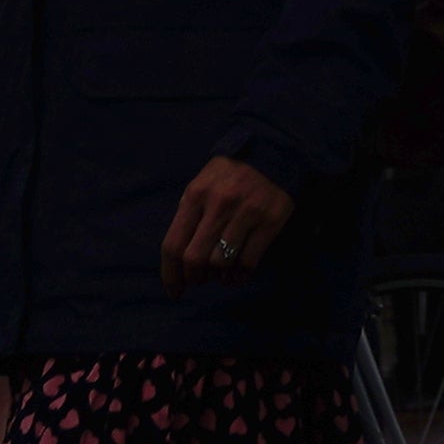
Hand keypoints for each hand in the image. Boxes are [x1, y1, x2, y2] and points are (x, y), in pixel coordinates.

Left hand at [161, 154, 294, 291]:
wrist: (272, 152)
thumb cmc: (229, 174)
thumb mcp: (202, 184)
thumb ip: (189, 215)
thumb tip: (179, 258)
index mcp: (196, 195)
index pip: (173, 244)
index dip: (170, 274)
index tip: (174, 290)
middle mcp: (219, 204)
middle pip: (195, 258)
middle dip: (194, 278)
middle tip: (199, 280)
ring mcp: (246, 213)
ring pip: (221, 263)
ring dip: (218, 277)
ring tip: (221, 275)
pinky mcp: (270, 221)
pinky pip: (248, 262)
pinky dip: (240, 276)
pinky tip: (238, 274)